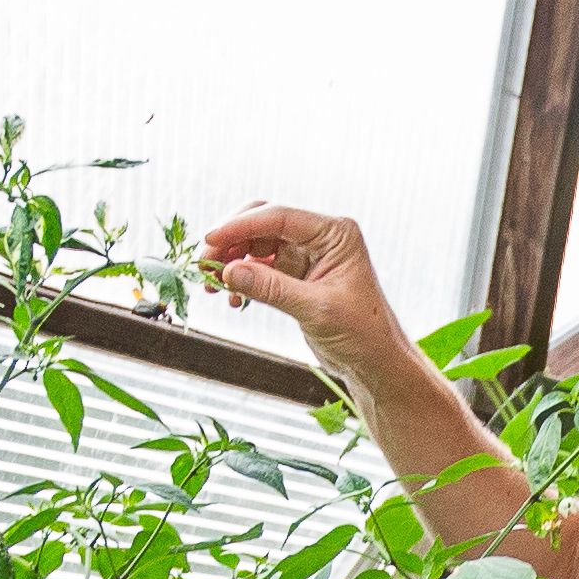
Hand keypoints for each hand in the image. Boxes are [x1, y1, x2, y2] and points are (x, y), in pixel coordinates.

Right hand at [201, 204, 403, 376]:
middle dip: (232, 240)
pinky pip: (260, 267)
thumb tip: (228, 271)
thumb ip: (271, 288)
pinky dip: (243, 278)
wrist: (374, 361)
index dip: (241, 226)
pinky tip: (234, 298)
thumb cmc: (361, 333)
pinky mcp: (296, 275)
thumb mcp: (315, 309)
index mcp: (335, 233)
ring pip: (257, 245)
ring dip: (232, 261)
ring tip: (214, 286)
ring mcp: (306, 255)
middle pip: (263, 223)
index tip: (211, 240)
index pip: (280, 218)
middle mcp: (320, 237)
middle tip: (205, 264)